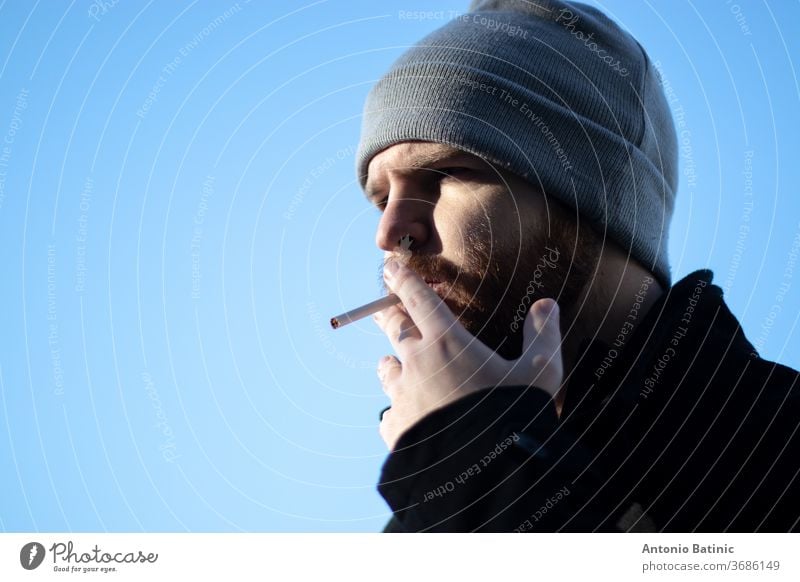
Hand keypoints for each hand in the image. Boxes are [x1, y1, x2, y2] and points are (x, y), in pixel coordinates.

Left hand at [374, 260, 562, 450]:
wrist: (485, 474)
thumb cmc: (514, 417)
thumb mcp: (540, 374)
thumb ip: (543, 336)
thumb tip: (547, 305)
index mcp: (448, 342)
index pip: (418, 299)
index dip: (402, 278)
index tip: (390, 266)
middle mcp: (417, 364)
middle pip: (393, 328)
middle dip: (388, 314)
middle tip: (384, 308)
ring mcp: (402, 397)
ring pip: (386, 369)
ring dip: (391, 363)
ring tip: (394, 366)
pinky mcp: (395, 429)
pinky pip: (389, 413)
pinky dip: (397, 409)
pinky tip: (407, 416)